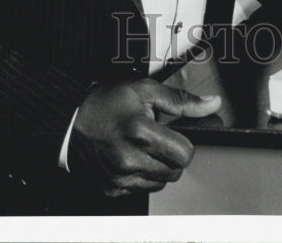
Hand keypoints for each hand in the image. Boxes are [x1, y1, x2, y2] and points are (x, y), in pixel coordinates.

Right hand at [67, 79, 220, 196]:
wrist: (70, 121)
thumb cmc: (106, 103)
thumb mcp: (145, 90)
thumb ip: (181, 100)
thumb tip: (211, 104)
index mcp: (141, 133)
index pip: (185, 154)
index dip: (183, 142)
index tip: (172, 134)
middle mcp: (130, 159)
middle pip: (175, 171)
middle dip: (170, 155)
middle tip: (155, 138)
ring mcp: (120, 178)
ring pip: (159, 183)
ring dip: (157, 167)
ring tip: (140, 147)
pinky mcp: (112, 189)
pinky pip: (140, 190)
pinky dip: (140, 177)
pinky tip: (129, 158)